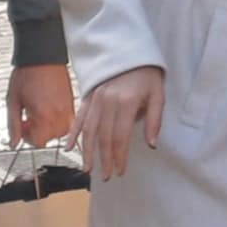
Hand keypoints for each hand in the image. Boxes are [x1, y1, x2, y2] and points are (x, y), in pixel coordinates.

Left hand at [6, 64, 73, 146]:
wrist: (42, 54)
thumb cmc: (27, 73)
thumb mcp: (13, 101)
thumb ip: (13, 125)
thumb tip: (13, 143)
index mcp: (44, 115)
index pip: (38, 142)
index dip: (27, 137)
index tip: (22, 126)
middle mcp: (59, 114)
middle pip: (51, 138)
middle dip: (39, 132)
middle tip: (29, 118)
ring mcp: (68, 107)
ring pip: (62, 130)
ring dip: (50, 128)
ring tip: (40, 115)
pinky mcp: (72, 101)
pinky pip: (68, 120)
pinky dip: (59, 120)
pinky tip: (49, 109)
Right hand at [67, 66, 164, 180]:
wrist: (129, 50)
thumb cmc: (147, 74)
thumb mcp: (158, 95)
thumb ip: (154, 120)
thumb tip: (151, 145)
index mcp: (126, 102)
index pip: (121, 137)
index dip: (120, 157)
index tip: (120, 171)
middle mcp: (108, 101)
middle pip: (104, 137)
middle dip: (104, 159)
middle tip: (105, 177)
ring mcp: (95, 98)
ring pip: (89, 130)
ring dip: (87, 151)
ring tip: (87, 169)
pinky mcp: (88, 96)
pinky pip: (79, 117)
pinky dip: (73, 132)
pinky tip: (68, 147)